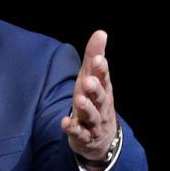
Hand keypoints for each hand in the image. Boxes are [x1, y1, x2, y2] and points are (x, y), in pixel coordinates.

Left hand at [60, 30, 118, 168]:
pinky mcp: (84, 137)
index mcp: (103, 89)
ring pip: (91, 115)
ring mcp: (93, 123)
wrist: (102, 138)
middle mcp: (101, 106)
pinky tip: (65, 122)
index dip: (102, 69)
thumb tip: (100, 33)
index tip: (99, 58)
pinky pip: (79, 134)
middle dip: (95, 88)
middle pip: (100, 97)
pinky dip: (73, 129)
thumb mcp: (94, 79)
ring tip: (79, 99)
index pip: (104, 78)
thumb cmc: (96, 101)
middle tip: (88, 81)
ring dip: (85, 107)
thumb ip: (95, 57)